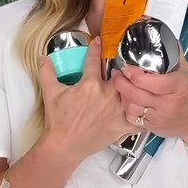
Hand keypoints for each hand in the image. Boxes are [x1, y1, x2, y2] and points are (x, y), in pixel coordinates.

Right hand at [38, 37, 140, 161]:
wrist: (64, 145)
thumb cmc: (59, 121)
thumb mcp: (50, 93)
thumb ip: (47, 72)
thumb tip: (43, 57)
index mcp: (90, 85)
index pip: (94, 61)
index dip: (96, 49)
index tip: (99, 42)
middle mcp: (106, 96)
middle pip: (121, 76)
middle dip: (122, 70)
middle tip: (123, 66)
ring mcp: (116, 111)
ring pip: (133, 93)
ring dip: (135, 88)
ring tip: (138, 84)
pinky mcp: (121, 125)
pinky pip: (139, 118)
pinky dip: (143, 113)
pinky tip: (145, 109)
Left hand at [111, 49, 187, 139]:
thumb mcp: (186, 71)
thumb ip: (172, 53)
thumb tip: (159, 33)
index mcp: (178, 86)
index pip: (151, 82)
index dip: (135, 74)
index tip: (127, 67)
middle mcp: (169, 104)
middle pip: (136, 94)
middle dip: (122, 83)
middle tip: (117, 74)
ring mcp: (160, 117)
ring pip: (132, 107)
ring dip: (123, 96)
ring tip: (121, 86)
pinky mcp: (154, 127)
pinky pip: (133, 118)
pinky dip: (128, 108)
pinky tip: (128, 100)